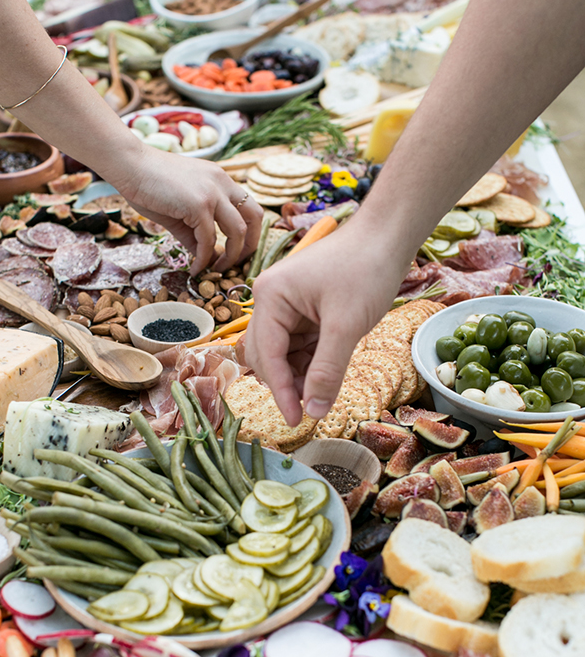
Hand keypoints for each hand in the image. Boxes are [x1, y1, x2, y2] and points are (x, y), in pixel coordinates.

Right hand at [121, 147, 262, 272]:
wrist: (128, 165)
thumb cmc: (148, 183)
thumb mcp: (179, 208)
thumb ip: (194, 231)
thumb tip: (203, 256)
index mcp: (221, 179)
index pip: (250, 207)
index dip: (251, 233)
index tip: (238, 251)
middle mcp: (223, 183)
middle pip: (255, 218)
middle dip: (251, 246)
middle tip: (236, 264)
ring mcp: (213, 192)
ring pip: (238, 232)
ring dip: (230, 257)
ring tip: (216, 270)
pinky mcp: (199, 204)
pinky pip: (208, 240)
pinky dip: (203, 259)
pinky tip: (195, 268)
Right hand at [246, 222, 405, 426]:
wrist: (389, 235)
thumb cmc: (366, 268)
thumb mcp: (346, 326)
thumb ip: (326, 371)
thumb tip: (312, 411)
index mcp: (271, 297)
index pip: (267, 355)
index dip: (280, 391)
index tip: (296, 420)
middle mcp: (271, 300)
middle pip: (268, 356)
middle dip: (288, 384)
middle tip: (312, 409)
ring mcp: (288, 304)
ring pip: (285, 354)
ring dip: (301, 376)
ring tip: (323, 392)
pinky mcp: (305, 309)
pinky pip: (301, 345)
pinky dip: (312, 362)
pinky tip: (328, 374)